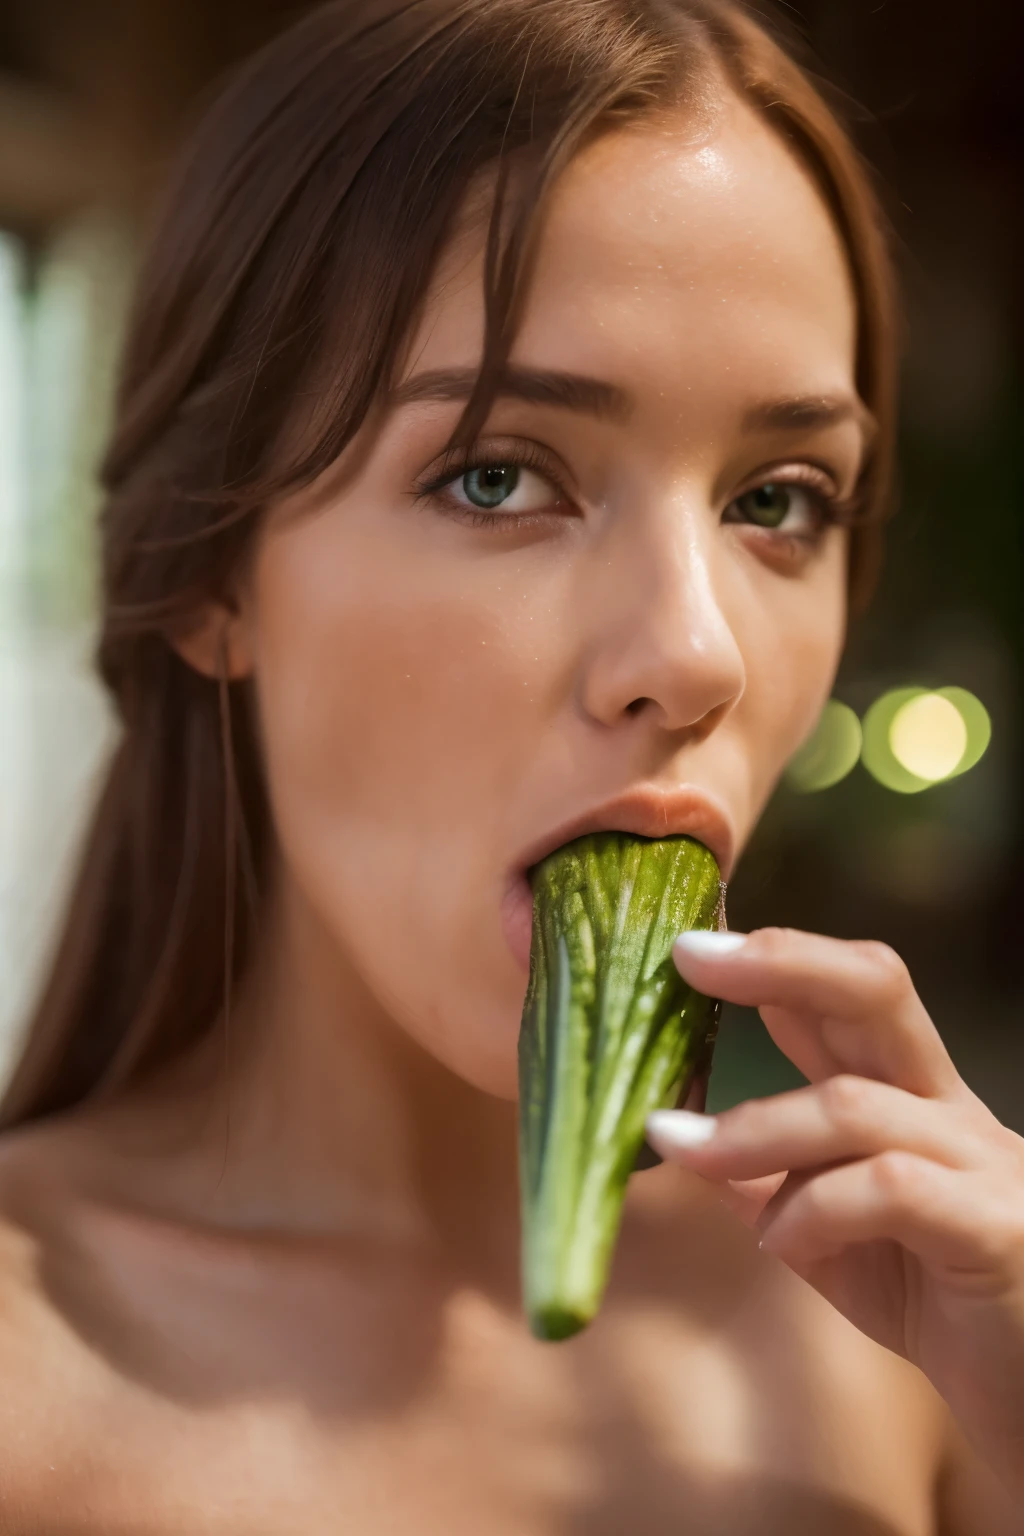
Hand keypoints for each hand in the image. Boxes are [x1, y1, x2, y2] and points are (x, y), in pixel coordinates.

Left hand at [646, 928, 1023, 1495]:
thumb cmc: (940, 1300)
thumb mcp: (830, 1233)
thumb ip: (766, 1180)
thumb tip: (678, 1137)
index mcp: (909, 1092)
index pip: (845, 991)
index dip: (771, 956)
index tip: (688, 944)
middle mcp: (946, 1105)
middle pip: (875, 988)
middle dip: (780, 960)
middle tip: (691, 957)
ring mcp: (978, 1160)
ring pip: (854, 1103)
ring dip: (754, 1126)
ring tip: (688, 1151)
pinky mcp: (994, 1226)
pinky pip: (891, 1188)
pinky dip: (816, 1207)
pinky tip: (780, 1242)